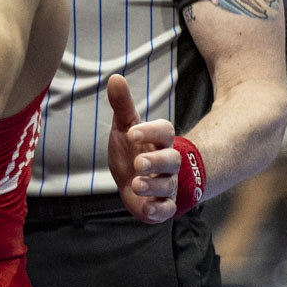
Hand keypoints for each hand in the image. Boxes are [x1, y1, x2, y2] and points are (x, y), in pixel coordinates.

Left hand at [106, 73, 180, 223]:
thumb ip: (122, 104)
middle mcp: (167, 162)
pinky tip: (146, 208)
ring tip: (136, 183)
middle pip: (171, 159)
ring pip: (168, 185)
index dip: (150, 130)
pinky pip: (167, 209)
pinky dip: (159, 210)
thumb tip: (115, 77)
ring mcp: (167, 184)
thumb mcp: (124, 126)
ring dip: (153, 185)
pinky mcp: (163, 205)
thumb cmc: (131, 148)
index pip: (164, 131)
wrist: (132, 180)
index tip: (131, 132)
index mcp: (158, 140)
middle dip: (156, 161)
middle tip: (138, 162)